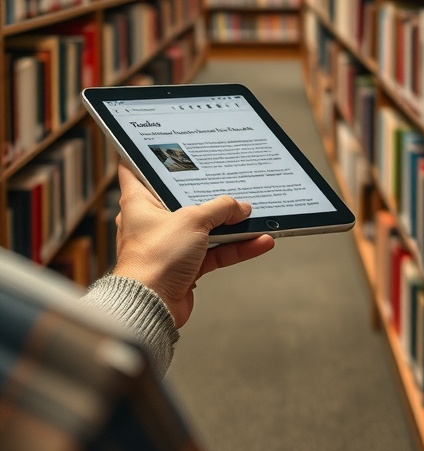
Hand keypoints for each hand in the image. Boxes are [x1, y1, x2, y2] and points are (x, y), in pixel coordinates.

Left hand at [113, 162, 274, 326]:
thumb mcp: (192, 220)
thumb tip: (241, 206)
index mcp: (139, 202)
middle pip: (182, 198)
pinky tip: (259, 241)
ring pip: (204, 227)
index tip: (161, 143)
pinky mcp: (185, 267)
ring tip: (254, 212)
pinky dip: (236, 247)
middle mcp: (153, 221)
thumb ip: (220, 208)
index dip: (147, 155)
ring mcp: (170, 244)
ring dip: (230, 223)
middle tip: (227, 176)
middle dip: (208, 191)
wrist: (152, 307)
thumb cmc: (154, 259)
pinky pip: (215, 252)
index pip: (135, 170)